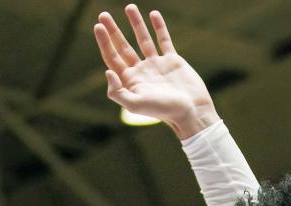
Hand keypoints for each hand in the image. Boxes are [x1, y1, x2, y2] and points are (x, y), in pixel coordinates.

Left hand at [94, 6, 217, 138]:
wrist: (192, 111)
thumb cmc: (165, 111)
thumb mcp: (137, 105)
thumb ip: (118, 92)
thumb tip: (107, 72)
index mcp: (131, 82)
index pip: (113, 59)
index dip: (104, 43)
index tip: (98, 27)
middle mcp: (142, 72)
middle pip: (123, 47)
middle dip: (113, 31)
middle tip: (103, 15)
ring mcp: (157, 65)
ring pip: (143, 40)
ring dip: (136, 23)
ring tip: (129, 7)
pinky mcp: (173, 61)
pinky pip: (164, 40)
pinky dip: (159, 27)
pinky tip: (154, 14)